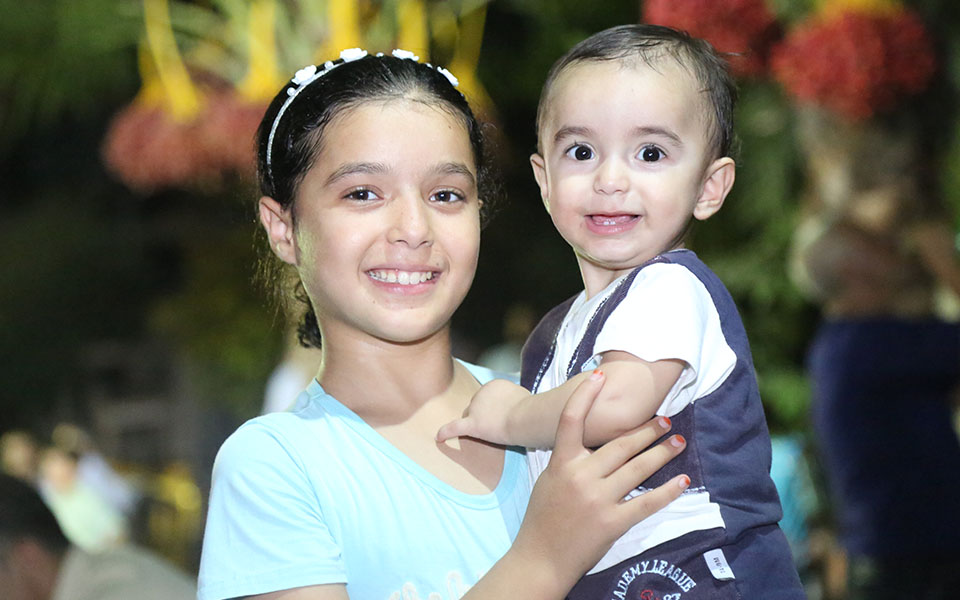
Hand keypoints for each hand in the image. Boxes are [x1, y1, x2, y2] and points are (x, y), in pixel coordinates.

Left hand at [436, 378, 529, 443]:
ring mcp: (476, 408)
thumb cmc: (530, 410)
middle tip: (501, 424)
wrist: (527, 417)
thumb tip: (513, 407)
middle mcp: (481, 393)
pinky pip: (455, 428)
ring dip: (479, 424)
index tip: (506, 414)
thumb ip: (512, 399)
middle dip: (485, 415)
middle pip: (476, 407)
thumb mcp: (523, 397)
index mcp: (494, 385)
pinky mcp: (473, 424)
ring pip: (470, 418)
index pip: (488, 398)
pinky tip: (439, 438)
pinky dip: (446, 433)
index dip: (496, 409)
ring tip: (496, 431)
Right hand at [508, 371, 687, 592]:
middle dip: (646, 430)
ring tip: (677, 442)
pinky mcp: (613, 522)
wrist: (540, 557)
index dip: (585, 396)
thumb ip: (569, 459)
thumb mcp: (549, 479)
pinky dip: (667, 491)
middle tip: (665, 419)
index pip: (571, 421)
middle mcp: (581, 477)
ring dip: (661, 453)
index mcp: (561, 463)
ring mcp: (599, 500)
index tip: (601, 376)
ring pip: (638, 468)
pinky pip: (646, 502)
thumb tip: (590, 437)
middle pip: (620, 445)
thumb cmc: (542, 517)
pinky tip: (682, 480)